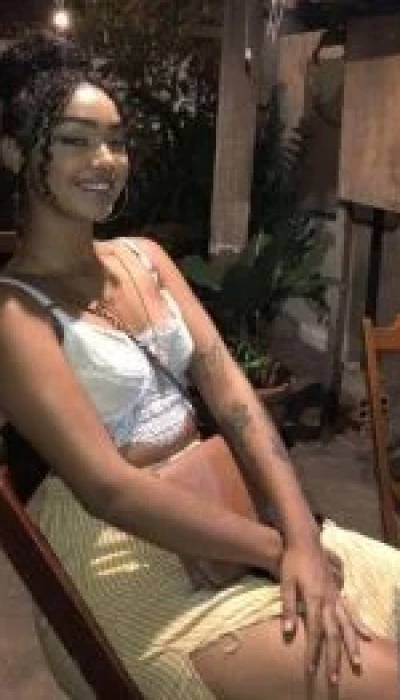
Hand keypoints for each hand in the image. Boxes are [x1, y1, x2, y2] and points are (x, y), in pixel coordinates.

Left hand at [279, 540, 371, 684]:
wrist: (304, 540)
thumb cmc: (292, 561)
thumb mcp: (285, 583)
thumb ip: (287, 607)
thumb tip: (287, 633)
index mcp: (314, 599)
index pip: (315, 632)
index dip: (313, 652)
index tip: (311, 670)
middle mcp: (329, 600)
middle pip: (334, 633)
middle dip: (334, 657)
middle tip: (333, 679)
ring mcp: (336, 595)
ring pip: (347, 625)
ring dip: (351, 645)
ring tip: (357, 663)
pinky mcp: (338, 591)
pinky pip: (351, 611)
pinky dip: (359, 624)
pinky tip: (367, 636)